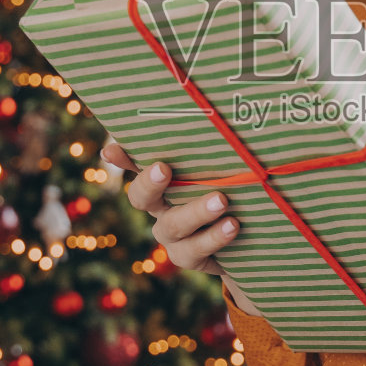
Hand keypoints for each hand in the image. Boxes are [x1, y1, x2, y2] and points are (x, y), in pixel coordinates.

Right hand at [100, 136, 261, 316]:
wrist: (253, 239)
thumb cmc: (236, 192)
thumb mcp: (226, 170)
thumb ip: (217, 152)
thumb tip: (226, 107)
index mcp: (163, 184)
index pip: (136, 165)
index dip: (121, 158)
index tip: (111, 149)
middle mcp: (161, 209)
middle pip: (141, 197)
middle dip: (150, 183)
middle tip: (164, 168)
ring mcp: (173, 237)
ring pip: (173, 225)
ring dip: (195, 211)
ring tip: (221, 200)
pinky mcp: (191, 258)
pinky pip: (195, 250)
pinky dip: (214, 237)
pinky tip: (232, 226)